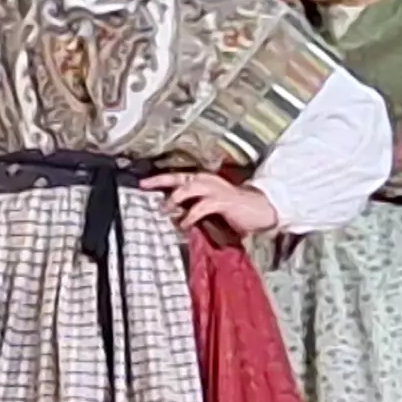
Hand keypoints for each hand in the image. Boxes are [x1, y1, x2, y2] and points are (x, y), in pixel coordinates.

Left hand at [146, 172, 278, 238]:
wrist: (260, 210)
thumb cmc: (234, 210)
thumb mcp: (209, 209)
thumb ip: (191, 211)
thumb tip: (173, 219)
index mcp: (202, 181)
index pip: (177, 176)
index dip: (158, 179)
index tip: (141, 184)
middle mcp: (207, 181)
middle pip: (179, 177)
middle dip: (160, 181)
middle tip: (145, 187)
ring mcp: (216, 189)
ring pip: (189, 187)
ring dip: (175, 198)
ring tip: (166, 210)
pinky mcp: (224, 201)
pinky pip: (202, 206)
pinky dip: (190, 215)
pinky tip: (184, 225)